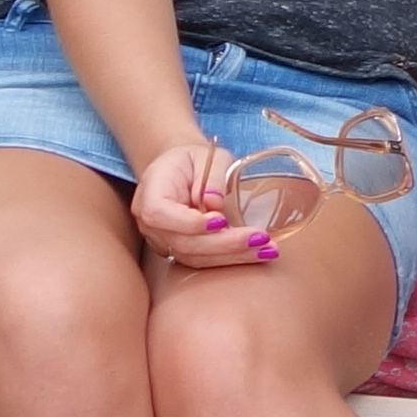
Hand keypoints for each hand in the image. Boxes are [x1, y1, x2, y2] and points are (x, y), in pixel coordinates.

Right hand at [132, 139, 280, 270]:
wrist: (180, 170)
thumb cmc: (193, 160)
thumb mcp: (206, 155)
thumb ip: (212, 175)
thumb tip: (215, 203)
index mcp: (150, 192)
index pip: (160, 214)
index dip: (189, 223)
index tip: (221, 221)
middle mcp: (149, 222)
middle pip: (182, 243)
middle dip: (224, 244)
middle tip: (259, 239)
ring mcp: (162, 240)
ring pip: (194, 258)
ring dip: (233, 257)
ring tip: (266, 250)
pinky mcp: (178, 250)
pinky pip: (202, 260)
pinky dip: (230, 259)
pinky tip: (257, 254)